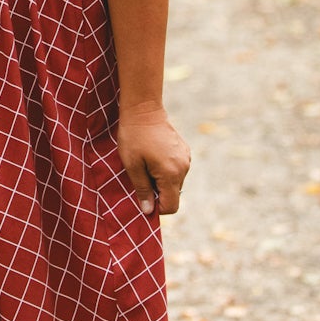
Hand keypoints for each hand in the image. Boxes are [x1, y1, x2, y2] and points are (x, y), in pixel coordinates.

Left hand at [116, 101, 190, 216]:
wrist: (143, 109)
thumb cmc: (133, 138)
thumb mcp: (132, 166)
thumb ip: (142, 189)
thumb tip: (148, 211)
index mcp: (171, 174)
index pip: (171, 206)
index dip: (156, 207)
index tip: (143, 195)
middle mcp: (184, 168)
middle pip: (173, 194)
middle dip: (158, 192)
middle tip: (141, 176)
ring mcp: (186, 158)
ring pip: (175, 182)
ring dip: (161, 180)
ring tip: (146, 164)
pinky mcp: (185, 151)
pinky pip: (177, 170)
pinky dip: (166, 170)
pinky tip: (154, 156)